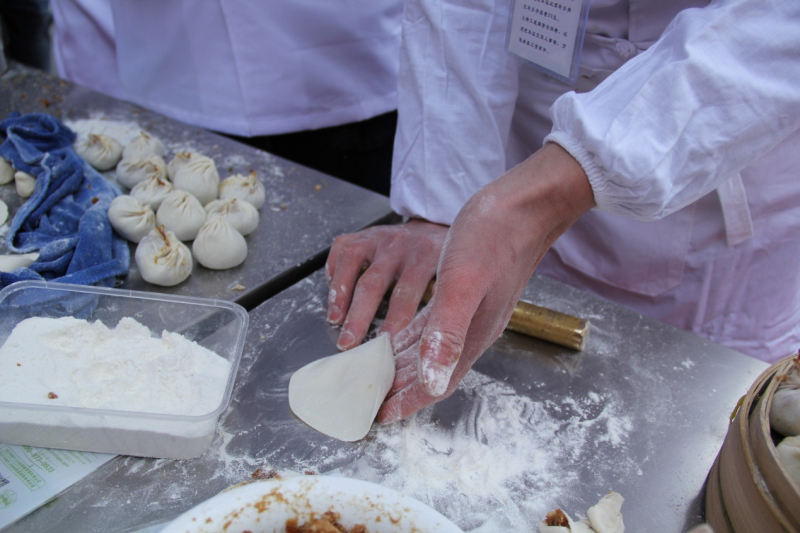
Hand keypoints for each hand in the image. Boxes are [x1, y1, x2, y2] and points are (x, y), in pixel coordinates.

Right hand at [325, 219, 447, 350]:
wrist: (433, 228)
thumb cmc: (441, 262)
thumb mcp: (452, 277)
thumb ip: (445, 301)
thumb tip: (438, 332)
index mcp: (426, 257)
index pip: (408, 292)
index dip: (397, 320)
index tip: (387, 345)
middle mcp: (400, 246)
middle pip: (374, 283)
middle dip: (360, 316)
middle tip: (350, 344)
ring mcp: (379, 238)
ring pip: (352, 264)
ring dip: (340, 296)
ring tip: (335, 321)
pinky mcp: (362, 235)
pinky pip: (341, 250)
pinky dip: (334, 274)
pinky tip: (334, 298)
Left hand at [377, 143, 594, 422]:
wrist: (524, 204)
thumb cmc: (494, 236)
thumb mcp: (464, 282)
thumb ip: (447, 333)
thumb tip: (432, 383)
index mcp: (472, 335)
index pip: (436, 384)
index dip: (407, 403)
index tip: (379, 417)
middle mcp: (471, 330)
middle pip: (429, 372)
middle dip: (398, 388)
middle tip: (366, 398)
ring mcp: (470, 313)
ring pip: (427, 350)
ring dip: (401, 365)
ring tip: (374, 375)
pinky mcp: (466, 293)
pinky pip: (431, 327)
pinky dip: (411, 337)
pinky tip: (396, 336)